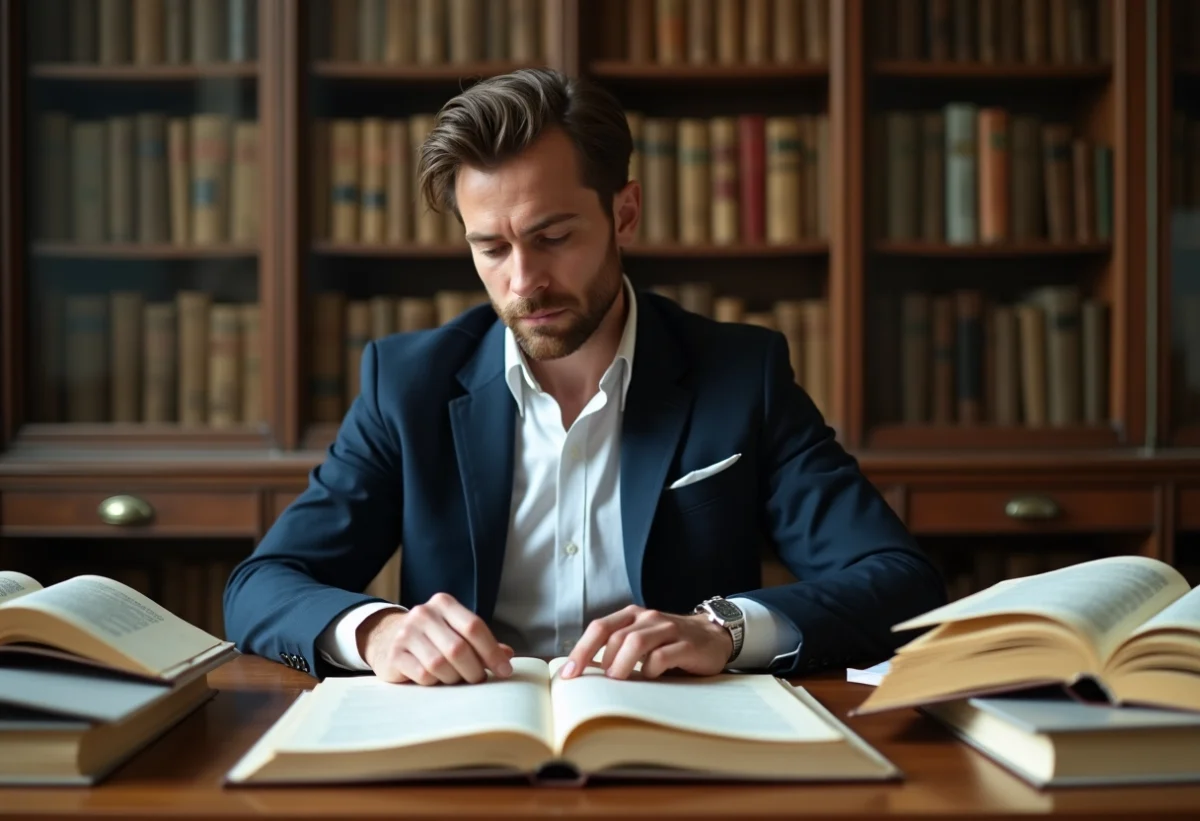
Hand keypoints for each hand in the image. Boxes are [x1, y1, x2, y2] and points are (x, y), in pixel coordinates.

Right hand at [357, 592, 514, 684]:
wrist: (386, 638)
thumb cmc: (431, 638)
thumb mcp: (455, 632)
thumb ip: (480, 642)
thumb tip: (507, 655)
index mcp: (444, 603)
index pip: (474, 626)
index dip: (492, 651)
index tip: (505, 671)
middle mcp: (424, 614)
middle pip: (458, 648)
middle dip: (474, 670)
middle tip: (478, 679)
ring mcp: (406, 633)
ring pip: (440, 664)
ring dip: (454, 678)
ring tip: (456, 678)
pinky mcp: (394, 654)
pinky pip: (423, 675)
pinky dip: (434, 682)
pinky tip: (435, 679)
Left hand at [558, 604, 732, 680]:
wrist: (714, 636)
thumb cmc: (670, 643)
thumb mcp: (643, 641)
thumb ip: (618, 649)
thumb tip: (585, 673)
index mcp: (632, 615)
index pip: (599, 628)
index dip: (581, 651)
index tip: (568, 674)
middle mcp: (648, 617)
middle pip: (614, 636)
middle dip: (599, 661)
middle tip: (599, 683)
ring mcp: (668, 629)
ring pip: (635, 642)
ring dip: (621, 664)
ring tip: (617, 680)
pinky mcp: (687, 644)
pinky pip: (662, 656)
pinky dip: (650, 669)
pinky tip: (651, 677)